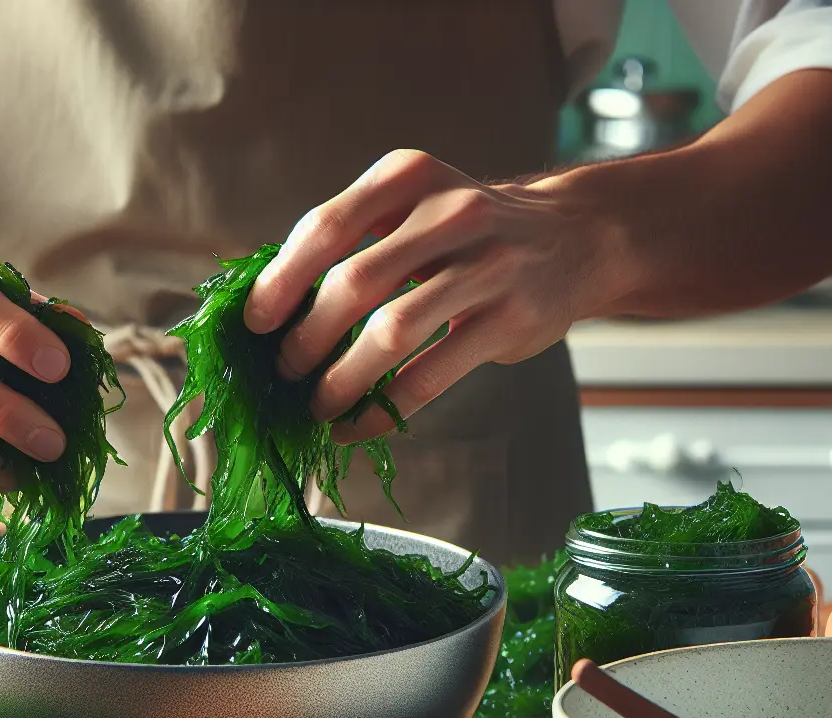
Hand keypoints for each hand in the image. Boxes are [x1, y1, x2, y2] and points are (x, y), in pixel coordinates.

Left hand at [243, 150, 621, 441]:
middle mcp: (450, 213)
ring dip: (341, 379)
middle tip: (285, 371)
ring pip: (391, 332)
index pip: (326, 227)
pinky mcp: (511, 318)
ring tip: (316, 404)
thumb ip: (353, 240)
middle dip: (306, 338)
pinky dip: (385, 408)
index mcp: (408, 178)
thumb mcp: (414, 206)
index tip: (255, 323)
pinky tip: (357, 424)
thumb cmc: (467, 232)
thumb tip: (267, 306)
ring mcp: (487, 265)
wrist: (576, 235)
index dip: (281, 280)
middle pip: (353, 283)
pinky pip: (431, 374)